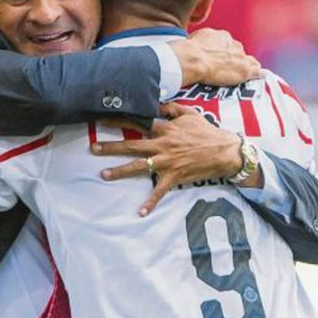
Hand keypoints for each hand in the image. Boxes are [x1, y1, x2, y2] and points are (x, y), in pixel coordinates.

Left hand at [91, 103, 242, 215]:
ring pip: (139, 167)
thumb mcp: (191, 114)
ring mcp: (167, 162)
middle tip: (93, 148)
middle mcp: (162, 146)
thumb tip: (158, 104)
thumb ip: (172, 108)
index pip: (138, 122)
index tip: (103, 118)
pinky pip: (160, 192)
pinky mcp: (174, 177)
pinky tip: (140, 212)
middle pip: (132, 145)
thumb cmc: (208, 132)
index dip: (120, 120)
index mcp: (165, 130)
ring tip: (103, 174)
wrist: (224, 152)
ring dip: (120, 171)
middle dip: (111, 147)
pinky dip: (150, 203)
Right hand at [170, 29, 260, 86]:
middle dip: (235, 61)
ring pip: (250, 62)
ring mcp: (240, 57)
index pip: (228, 45)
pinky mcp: (244, 70)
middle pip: (239, 53)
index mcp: (222, 37)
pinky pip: (257, 71)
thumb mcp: (193, 40)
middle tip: (226, 71)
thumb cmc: (187, 52)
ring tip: (242, 77)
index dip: (224, 54)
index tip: (219, 61)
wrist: (192, 60)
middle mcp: (233, 45)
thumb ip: (200, 42)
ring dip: (247, 68)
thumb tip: (193, 45)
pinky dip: (257, 75)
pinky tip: (257, 80)